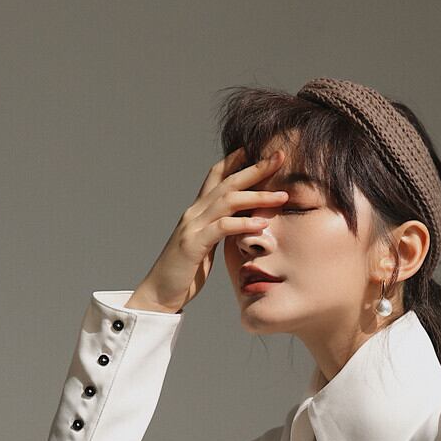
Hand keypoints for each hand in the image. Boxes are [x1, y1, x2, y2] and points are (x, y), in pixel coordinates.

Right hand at [129, 146, 288, 312]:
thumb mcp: (206, 245)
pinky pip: (221, 228)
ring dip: (257, 197)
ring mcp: (192, 227)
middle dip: (255, 168)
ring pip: (227, 201)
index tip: (257, 148)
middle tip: (279, 157)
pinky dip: (243, 224)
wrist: (159, 292)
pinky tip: (261, 225)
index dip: (235, 159)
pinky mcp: (192, 245)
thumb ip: (220, 229)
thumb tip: (242, 222)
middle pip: (227, 182)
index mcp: (198, 211)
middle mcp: (194, 213)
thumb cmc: (185, 271)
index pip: (216, 176)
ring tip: (282, 196)